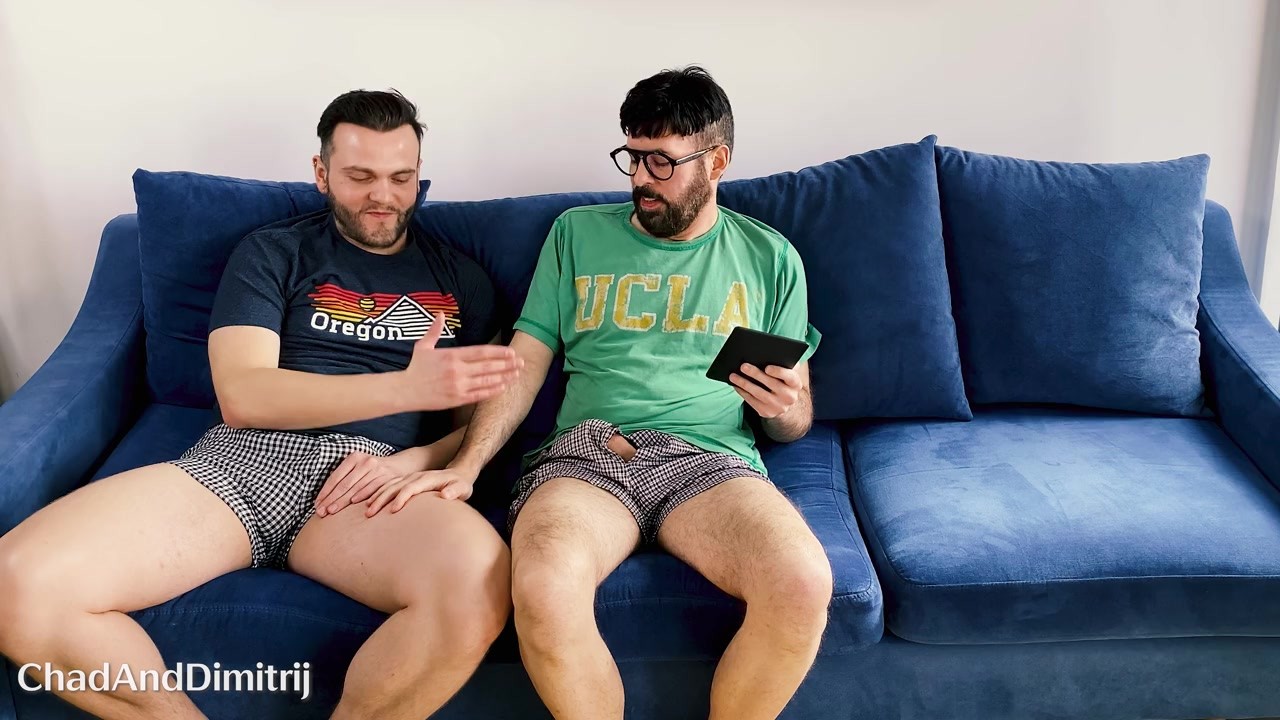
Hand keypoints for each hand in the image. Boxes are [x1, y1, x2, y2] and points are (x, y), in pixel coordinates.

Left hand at [314, 448, 426, 516]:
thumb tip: (326, 496)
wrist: (403, 465)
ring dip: (342, 501)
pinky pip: (372, 488)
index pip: (335, 477)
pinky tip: (352, 503)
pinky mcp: (387, 476)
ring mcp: (376, 468)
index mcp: (354, 458)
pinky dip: (361, 496)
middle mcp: (365, 461)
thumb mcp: (361, 467)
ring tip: (331, 512)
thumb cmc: (376, 470)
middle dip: (330, 499)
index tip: (317, 504)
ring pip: (355, 487)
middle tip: (321, 512)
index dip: (325, 492)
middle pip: (343, 484)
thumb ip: (347, 477)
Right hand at [365, 465, 478, 516]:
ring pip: (389, 485)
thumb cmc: (461, 485)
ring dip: (376, 496)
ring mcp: (410, 478)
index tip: (392, 511)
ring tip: (366, 510)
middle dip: (382, 499)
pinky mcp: (407, 482)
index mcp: (427, 478)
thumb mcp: (463, 488)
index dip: (401, 498)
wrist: (458, 474)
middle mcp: (416, 477)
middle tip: (369, 513)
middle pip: (395, 486)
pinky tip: (370, 503)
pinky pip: (389, 486)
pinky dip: (378, 493)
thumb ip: (455, 491)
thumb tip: (445, 495)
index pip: (411, 488)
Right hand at [402, 313, 522, 410]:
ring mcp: (458, 386)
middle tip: (522, 363)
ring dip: (504, 377)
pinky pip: (479, 395)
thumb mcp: (423, 346)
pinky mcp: (457, 399)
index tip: (512, 352)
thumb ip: (434, 330)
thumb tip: (440, 314)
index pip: (480, 352)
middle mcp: (457, 371)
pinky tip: (503, 387)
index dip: (498, 352)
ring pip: (487, 381)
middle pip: (488, 366)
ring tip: (517, 374)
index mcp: (452, 356)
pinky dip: (493, 391)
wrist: (405, 391)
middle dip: (507, 365)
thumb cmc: (416, 368)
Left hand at [729, 363, 802, 418]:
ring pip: (759, 393)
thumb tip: (764, 354)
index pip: (790, 377)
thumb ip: (781, 363)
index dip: (779, 372)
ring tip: (733, 375)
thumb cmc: (782, 380)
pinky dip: (742, 392)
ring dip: (744, 384)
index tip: (767, 367)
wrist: (784, 401)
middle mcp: (789, 397)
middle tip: (743, 366)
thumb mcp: (786, 372)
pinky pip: (752, 401)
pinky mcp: (766, 412)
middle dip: (756, 374)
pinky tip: (735, 385)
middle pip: (771, 384)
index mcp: (795, 384)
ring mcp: (778, 407)